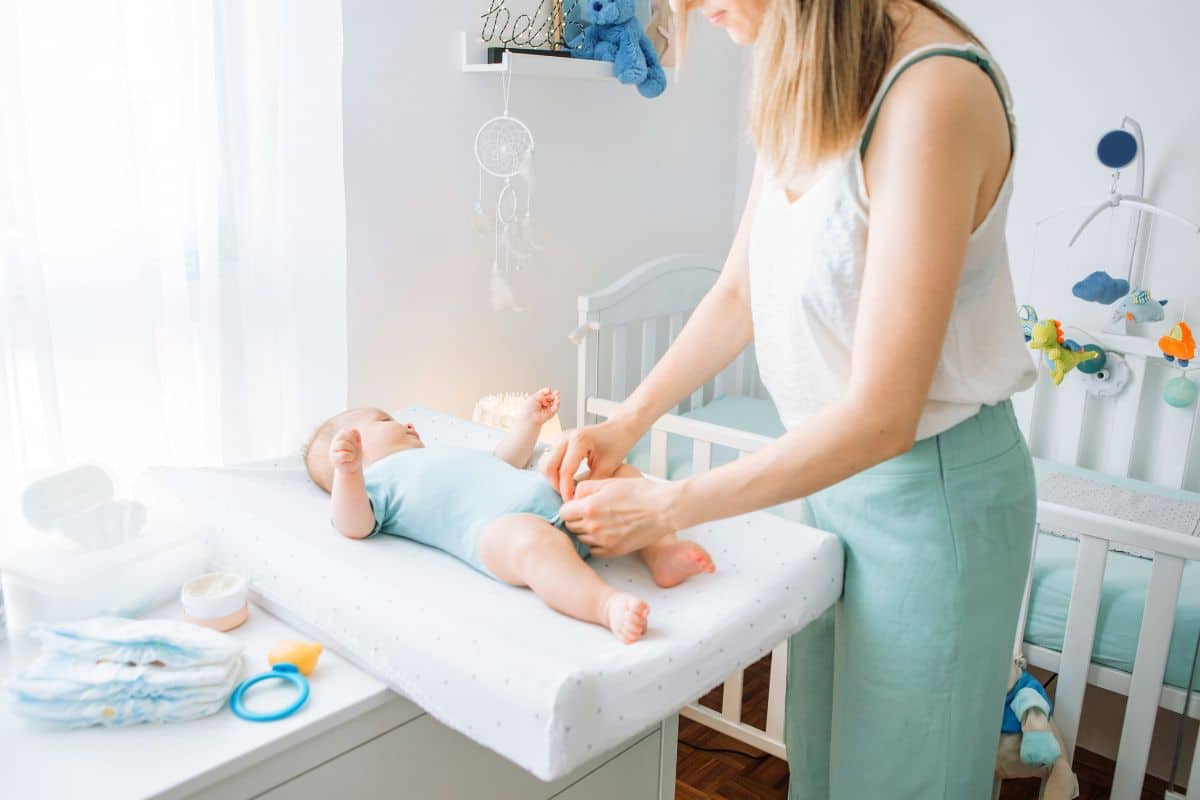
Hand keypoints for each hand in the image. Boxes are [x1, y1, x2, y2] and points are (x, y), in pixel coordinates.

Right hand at [330, 427, 362, 473]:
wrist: (353, 468)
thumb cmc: (356, 454)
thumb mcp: (358, 443)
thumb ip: (356, 435)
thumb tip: (353, 429)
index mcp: (340, 436)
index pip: (347, 431)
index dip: (354, 437)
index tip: (355, 443)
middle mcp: (334, 442)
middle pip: (346, 435)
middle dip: (353, 443)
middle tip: (353, 451)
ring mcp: (333, 451)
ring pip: (344, 444)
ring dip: (352, 450)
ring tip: (351, 455)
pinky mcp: (334, 460)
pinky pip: (344, 454)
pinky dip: (350, 457)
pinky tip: (348, 460)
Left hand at [522, 387, 559, 425]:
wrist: (529, 417)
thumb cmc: (528, 409)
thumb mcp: (534, 397)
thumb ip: (542, 393)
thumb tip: (549, 390)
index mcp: (538, 399)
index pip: (545, 394)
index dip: (548, 392)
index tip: (549, 390)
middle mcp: (543, 403)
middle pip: (551, 397)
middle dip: (554, 394)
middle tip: (556, 392)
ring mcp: (547, 408)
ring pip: (554, 402)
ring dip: (557, 398)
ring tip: (557, 396)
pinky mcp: (551, 413)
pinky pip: (555, 408)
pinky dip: (557, 404)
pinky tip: (557, 401)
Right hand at [543, 416, 641, 499]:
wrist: (618, 429)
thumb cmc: (616, 445)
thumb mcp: (607, 467)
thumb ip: (590, 483)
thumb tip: (577, 499)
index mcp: (578, 440)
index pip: (565, 471)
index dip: (566, 490)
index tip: (572, 503)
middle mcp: (565, 437)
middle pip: (548, 467)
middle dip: (556, 485)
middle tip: (568, 496)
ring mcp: (560, 438)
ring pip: (546, 464)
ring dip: (554, 479)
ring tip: (568, 488)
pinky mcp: (559, 442)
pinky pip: (550, 461)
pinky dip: (555, 473)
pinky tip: (568, 480)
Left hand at [559, 477, 678, 556]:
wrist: (663, 509)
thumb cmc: (639, 492)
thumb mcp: (609, 482)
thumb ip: (585, 488)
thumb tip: (572, 497)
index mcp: (589, 508)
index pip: (563, 513)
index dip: (569, 507)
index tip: (577, 505)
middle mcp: (593, 527)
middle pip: (570, 527)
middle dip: (576, 519)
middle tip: (589, 512)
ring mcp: (603, 542)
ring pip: (581, 539)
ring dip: (585, 531)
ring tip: (600, 521)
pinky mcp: (614, 551)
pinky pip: (594, 550)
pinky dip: (596, 543)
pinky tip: (606, 533)